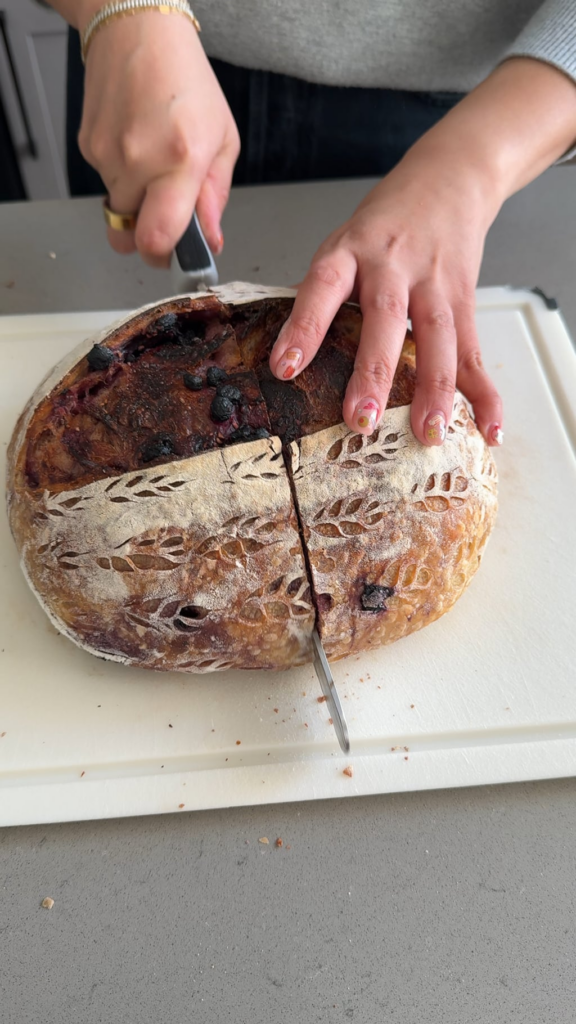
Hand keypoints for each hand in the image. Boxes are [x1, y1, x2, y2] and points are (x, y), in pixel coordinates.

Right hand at [78, 10, 239, 264]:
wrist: (138, 32)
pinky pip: (107, 185)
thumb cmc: (186, 81)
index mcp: (181, 159)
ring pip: (119, 212)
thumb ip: (215, 197)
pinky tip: (137, 146)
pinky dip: (123, 178)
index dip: (166, 258)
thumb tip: (210, 239)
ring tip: (155, 164)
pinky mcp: (88, 148)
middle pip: (131, 237)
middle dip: (149, 237)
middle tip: (167, 219)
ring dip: (138, 203)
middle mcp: (139, 159)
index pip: (158, 238)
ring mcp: (108, 155)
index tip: (178, 257)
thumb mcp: (222, 140)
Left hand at [270, 151, 502, 446]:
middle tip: (362, 419)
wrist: (449, 176)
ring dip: (435, 389)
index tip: (284, 369)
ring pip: (437, 336)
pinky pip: (474, 349)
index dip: (303, 328)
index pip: (322, 288)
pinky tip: (488, 427)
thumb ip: (325, 292)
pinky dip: (484, 392)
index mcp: (351, 251)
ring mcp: (433, 282)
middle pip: (385, 318)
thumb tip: (292, 349)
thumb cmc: (386, 221)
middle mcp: (392, 265)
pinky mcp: (465, 299)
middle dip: (374, 372)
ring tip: (429, 432)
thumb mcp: (345, 242)